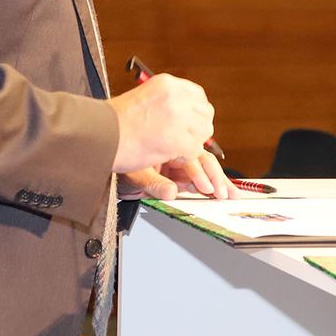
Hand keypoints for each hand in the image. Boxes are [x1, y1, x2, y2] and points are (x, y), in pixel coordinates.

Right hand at [105, 73, 214, 173]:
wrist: (97, 135)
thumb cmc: (112, 123)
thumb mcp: (142, 99)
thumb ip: (165, 103)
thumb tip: (186, 113)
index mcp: (167, 84)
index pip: (198, 96)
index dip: (194, 113)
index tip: (187, 124)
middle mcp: (175, 96)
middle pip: (205, 114)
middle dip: (196, 129)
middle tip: (181, 139)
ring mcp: (178, 117)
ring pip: (203, 133)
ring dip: (191, 143)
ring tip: (171, 148)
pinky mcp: (177, 139)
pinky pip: (195, 150)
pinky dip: (184, 157)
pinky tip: (167, 155)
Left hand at [117, 151, 235, 200]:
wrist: (106, 154)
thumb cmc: (118, 157)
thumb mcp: (133, 173)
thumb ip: (153, 183)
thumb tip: (171, 193)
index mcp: (166, 143)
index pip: (189, 157)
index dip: (200, 174)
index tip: (208, 188)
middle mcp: (173, 148)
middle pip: (202, 159)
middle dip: (216, 177)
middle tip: (226, 193)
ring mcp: (175, 158)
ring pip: (202, 165)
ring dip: (216, 179)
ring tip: (229, 193)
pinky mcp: (175, 169)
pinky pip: (194, 174)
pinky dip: (207, 181)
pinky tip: (216, 190)